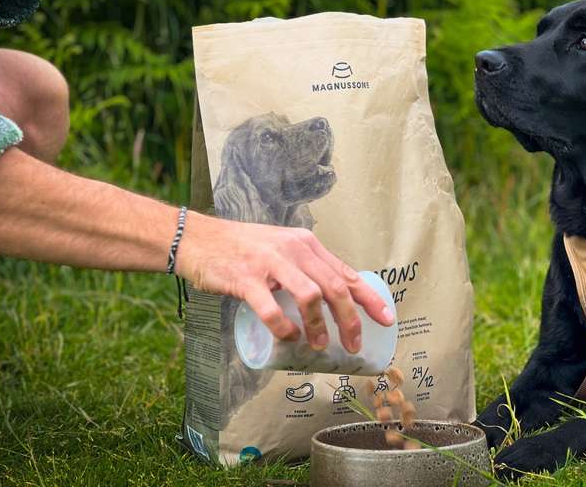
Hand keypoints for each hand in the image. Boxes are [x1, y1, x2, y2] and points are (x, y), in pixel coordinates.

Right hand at [175, 212, 394, 352]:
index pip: (347, 273)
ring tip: (320, 346)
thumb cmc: (243, 249)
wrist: (199, 239)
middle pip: (335, 287)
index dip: (370, 300)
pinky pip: (271, 307)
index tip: (387, 320)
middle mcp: (293, 249)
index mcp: (306, 244)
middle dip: (350, 320)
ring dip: (319, 325)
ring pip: (309, 296)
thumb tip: (332, 299)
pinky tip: (288, 337)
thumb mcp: (282, 249)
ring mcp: (269, 262)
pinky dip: (283, 327)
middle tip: (353, 346)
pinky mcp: (245, 278)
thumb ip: (305, 267)